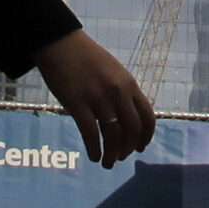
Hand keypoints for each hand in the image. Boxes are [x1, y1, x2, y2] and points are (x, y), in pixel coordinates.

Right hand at [34, 30, 155, 167]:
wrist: (61, 43)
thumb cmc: (87, 58)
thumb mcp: (114, 71)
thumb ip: (124, 91)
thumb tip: (129, 116)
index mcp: (129, 84)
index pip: (147, 117)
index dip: (146, 137)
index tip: (141, 148)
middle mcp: (117, 92)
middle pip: (132, 130)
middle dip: (128, 149)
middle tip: (121, 157)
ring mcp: (98, 98)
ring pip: (112, 135)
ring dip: (111, 154)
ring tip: (107, 163)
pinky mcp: (77, 103)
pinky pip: (90, 134)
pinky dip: (94, 149)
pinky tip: (93, 157)